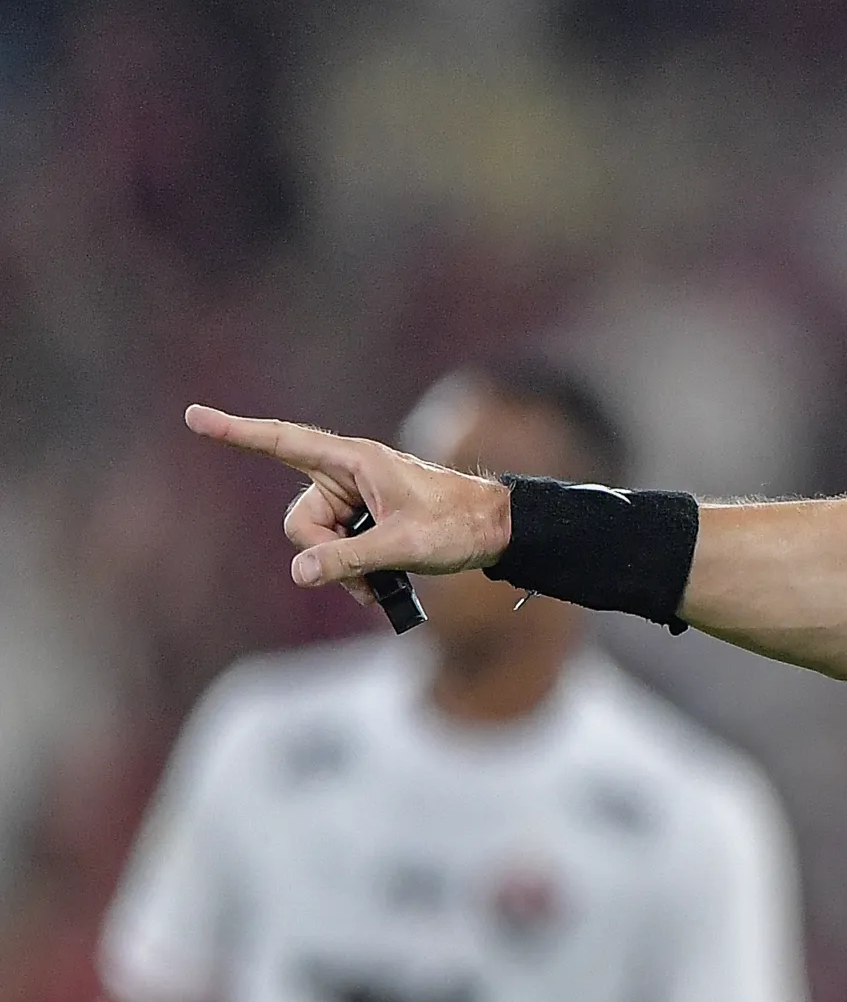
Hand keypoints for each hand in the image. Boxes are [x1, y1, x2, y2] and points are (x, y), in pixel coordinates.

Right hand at [184, 406, 512, 605]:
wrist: (497, 529)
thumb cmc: (457, 525)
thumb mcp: (402, 546)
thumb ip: (347, 560)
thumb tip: (299, 572)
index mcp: (353, 461)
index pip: (283, 441)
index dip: (238, 432)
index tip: (194, 416)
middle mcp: (346, 475)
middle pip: (299, 521)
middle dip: (323, 554)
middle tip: (365, 572)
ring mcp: (353, 499)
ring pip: (316, 542)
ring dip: (342, 569)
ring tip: (381, 581)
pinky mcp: (363, 520)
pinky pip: (336, 550)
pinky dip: (351, 571)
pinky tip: (380, 585)